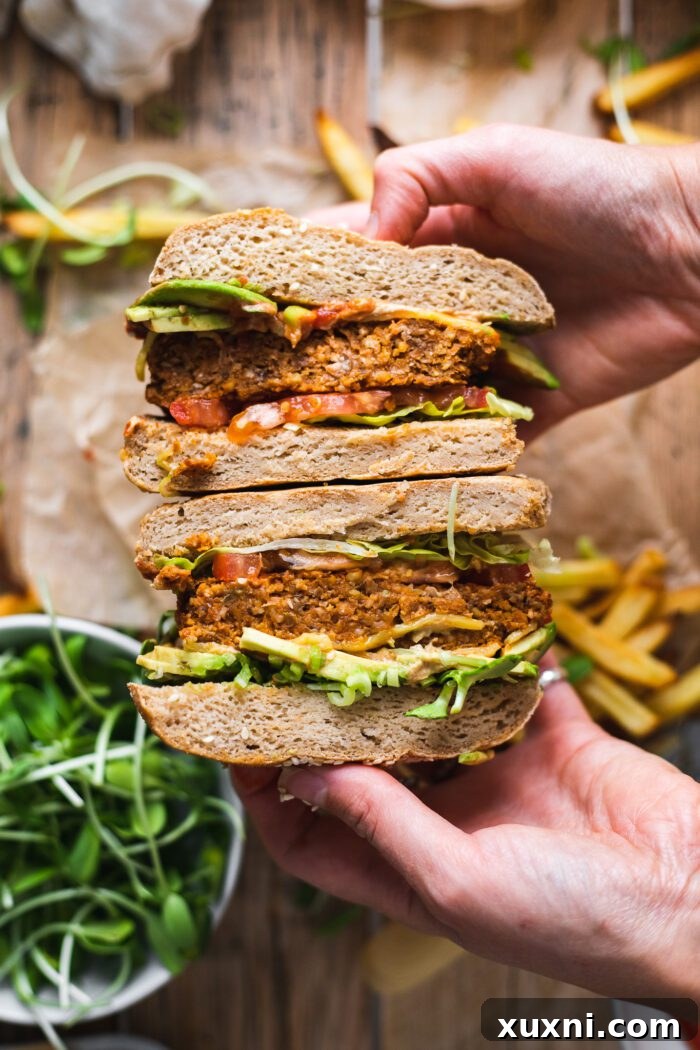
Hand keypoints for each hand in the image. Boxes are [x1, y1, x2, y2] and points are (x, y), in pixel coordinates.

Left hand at [232, 665, 699, 999]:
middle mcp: (448, 821)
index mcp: (414, 871)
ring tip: (368, 628)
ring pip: (434, 717)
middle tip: (294, 657)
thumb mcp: (458, 882)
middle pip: (367, 763)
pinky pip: (517, 688)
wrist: (691, 898)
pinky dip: (502, 656)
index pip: (315, 832)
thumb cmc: (572, 919)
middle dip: (328, 717)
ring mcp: (501, 777)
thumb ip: (381, 823)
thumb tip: (300, 776)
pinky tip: (480, 621)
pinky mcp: (554, 743)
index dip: (269, 791)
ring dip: (406, 679)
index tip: (237, 737)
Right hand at [311, 126, 699, 435]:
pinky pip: (481, 435)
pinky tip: (402, 470)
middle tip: (277, 393)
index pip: (354, 266)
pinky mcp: (532, 401)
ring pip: (419, 394)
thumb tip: (356, 237)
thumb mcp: (497, 155)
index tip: (260, 317)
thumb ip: (417, 178)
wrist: (693, 251)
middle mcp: (455, 304)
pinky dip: (449, 454)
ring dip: (378, 416)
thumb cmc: (597, 187)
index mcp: (437, 241)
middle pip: (378, 339)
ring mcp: (490, 356)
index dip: (307, 289)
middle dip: (331, 364)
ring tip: (320, 442)